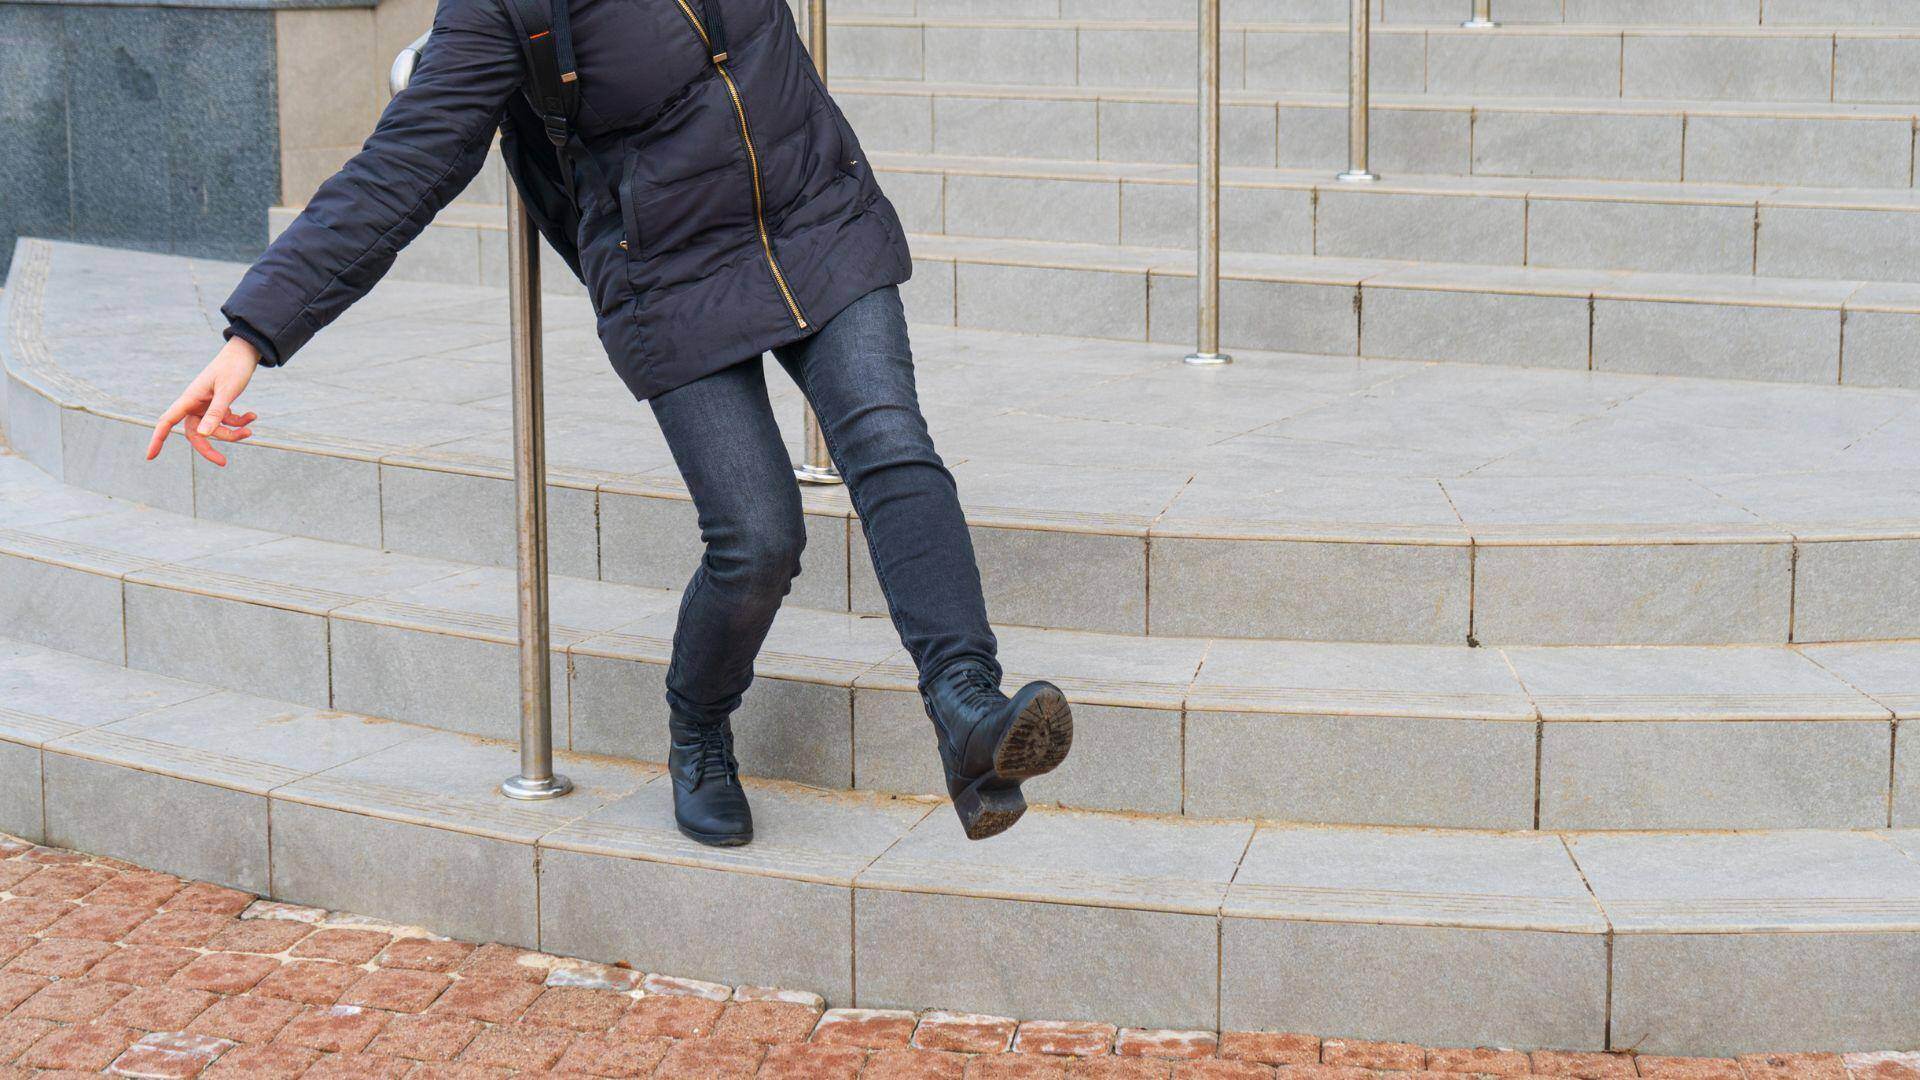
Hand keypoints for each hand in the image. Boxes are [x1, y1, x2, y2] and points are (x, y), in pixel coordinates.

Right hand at [147, 337, 260, 466]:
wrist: (245, 353)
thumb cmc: (233, 368)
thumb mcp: (226, 392)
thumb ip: (216, 413)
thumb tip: (203, 435)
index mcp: (190, 398)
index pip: (167, 421)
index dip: (158, 438)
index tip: (150, 456)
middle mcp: (195, 404)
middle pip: (195, 433)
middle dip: (209, 447)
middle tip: (223, 462)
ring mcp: (207, 405)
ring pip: (213, 429)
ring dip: (231, 433)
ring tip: (250, 429)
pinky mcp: (219, 405)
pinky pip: (225, 421)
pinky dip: (239, 422)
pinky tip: (252, 416)